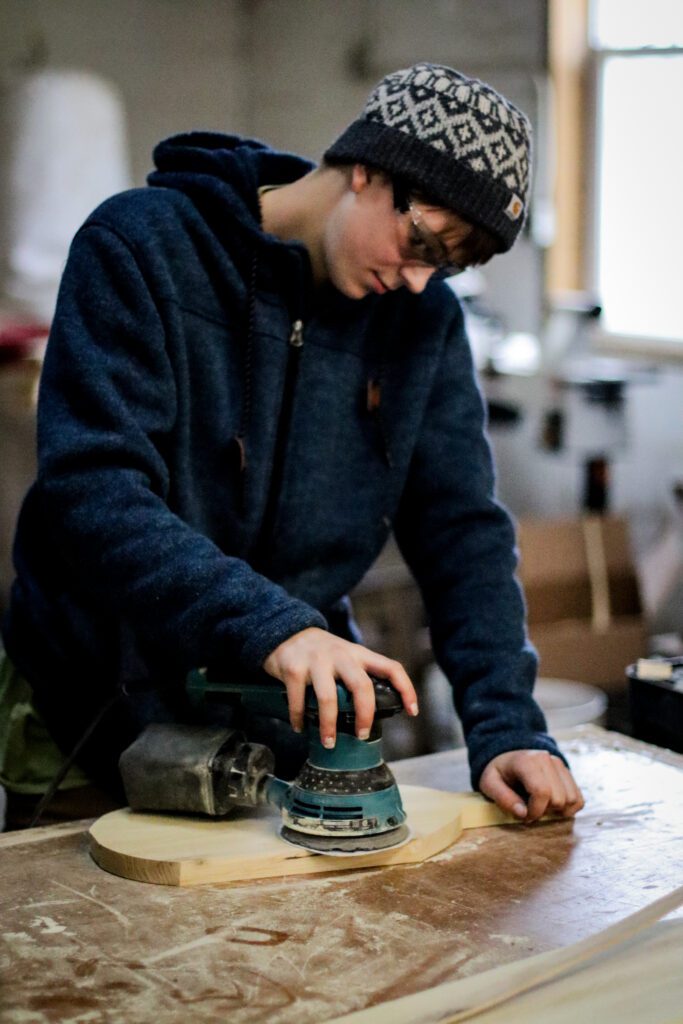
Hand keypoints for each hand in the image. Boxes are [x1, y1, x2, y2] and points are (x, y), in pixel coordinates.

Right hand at [262, 627, 418, 746]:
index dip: (405, 688)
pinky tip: (300, 727)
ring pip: (329, 698)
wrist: (285, 631)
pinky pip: (299, 700)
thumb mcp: (344, 657)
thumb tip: (369, 714)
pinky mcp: (294, 668)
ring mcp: (316, 660)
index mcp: (359, 654)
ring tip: (329, 742)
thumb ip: (356, 676)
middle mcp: (341, 655)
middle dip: (365, 715)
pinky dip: (299, 718)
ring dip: (328, 725)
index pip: (391, 667)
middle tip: (362, 735)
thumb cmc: (320, 653)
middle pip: (361, 686)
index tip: (412, 711)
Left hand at [479, 749, 584, 822]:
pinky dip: (569, 808)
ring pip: (572, 799)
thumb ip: (503, 799)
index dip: (535, 811)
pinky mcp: (567, 773)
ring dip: (558, 810)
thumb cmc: (499, 772)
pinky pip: (579, 798)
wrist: (508, 756)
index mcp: (527, 761)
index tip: (525, 816)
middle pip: (559, 799)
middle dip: (545, 811)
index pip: (542, 792)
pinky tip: (553, 806)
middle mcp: (547, 759)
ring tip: (541, 805)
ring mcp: (560, 765)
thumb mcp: (489, 784)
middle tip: (530, 809)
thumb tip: (523, 814)